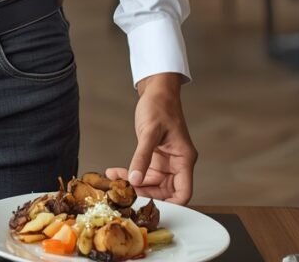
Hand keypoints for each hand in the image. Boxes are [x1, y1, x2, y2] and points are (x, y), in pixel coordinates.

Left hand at [106, 73, 195, 203]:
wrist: (156, 91)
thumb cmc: (160, 105)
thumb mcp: (149, 132)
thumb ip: (142, 156)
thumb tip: (135, 179)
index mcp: (184, 159)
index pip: (183, 192)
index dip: (172, 205)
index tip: (152, 208)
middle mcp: (177, 163)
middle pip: (165, 191)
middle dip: (145, 194)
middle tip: (126, 194)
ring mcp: (166, 162)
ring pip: (151, 183)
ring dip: (134, 184)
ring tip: (115, 182)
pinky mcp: (155, 157)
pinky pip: (143, 172)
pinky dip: (130, 173)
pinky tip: (115, 173)